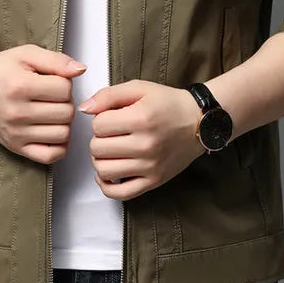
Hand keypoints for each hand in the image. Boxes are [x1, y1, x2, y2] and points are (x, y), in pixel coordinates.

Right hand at [0, 44, 86, 164]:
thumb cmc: (0, 70)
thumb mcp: (27, 54)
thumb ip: (56, 60)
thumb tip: (80, 70)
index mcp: (20, 86)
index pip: (65, 89)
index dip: (65, 82)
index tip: (54, 80)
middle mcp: (17, 112)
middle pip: (67, 112)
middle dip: (66, 101)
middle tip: (53, 96)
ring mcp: (16, 133)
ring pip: (63, 134)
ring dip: (63, 122)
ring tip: (52, 111)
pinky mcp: (16, 147)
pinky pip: (50, 156)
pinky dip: (59, 144)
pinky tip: (52, 129)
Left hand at [78, 79, 206, 199]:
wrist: (199, 122)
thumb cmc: (168, 103)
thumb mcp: (139, 88)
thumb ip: (108, 95)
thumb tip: (84, 109)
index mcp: (141, 119)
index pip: (98, 125)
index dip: (99, 120)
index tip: (111, 118)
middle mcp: (145, 145)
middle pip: (97, 149)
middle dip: (98, 139)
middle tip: (110, 134)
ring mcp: (150, 166)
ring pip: (104, 170)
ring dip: (100, 160)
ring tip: (110, 150)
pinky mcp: (154, 181)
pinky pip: (120, 193)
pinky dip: (106, 186)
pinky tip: (107, 174)